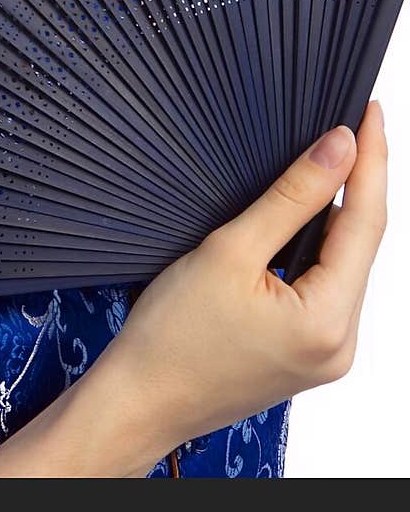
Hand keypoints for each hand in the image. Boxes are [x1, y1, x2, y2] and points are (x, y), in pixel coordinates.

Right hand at [92, 99, 387, 459]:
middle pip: (362, 245)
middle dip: (360, 184)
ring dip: (338, 215)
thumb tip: (339, 148)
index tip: (372, 112)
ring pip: (344, 265)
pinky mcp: (306, 353)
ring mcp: (325, 353)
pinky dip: (319, 247)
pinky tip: (306, 217)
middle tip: (356, 124)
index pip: (367, 222)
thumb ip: (292, 196)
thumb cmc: (171, 337)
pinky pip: (326, 286)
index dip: (372, 162)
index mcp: (328, 322)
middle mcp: (339, 344)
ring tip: (332, 162)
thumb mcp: (230, 250)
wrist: (139, 399)